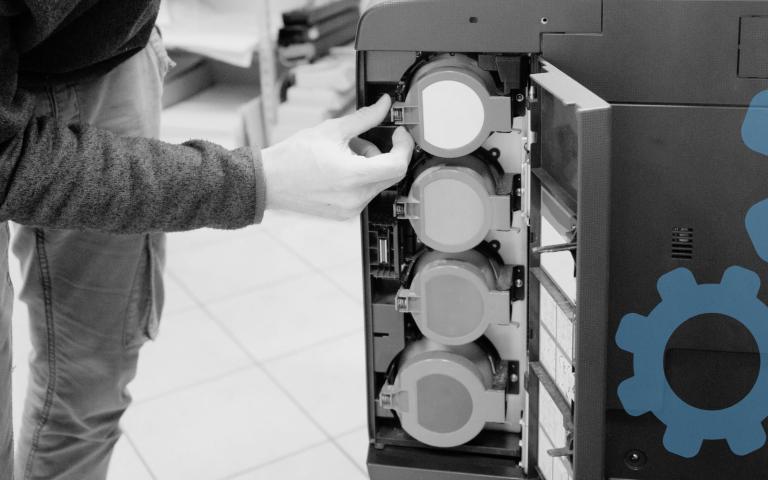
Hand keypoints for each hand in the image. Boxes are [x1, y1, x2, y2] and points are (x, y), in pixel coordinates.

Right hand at [261, 95, 413, 219]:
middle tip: (361, 141)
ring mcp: (351, 209)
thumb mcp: (332, 130)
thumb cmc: (293, 158)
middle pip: (390, 174)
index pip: (398, 165)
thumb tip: (383, 105)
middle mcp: (356, 198)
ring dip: (369, 165)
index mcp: (354, 176)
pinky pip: (365, 193)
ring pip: (378, 183)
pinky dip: (360, 178)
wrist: (268, 182)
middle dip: (383, 154)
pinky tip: (338, 170)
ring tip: (342, 154)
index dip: (404, 146)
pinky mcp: (345, 214)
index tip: (399, 134)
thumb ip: (365, 117)